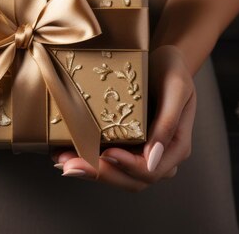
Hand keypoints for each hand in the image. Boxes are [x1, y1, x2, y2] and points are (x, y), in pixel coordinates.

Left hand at [50, 44, 196, 191]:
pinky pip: (106, 160)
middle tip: (71, 165)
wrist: (160, 59)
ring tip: (61, 161)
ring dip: (88, 171)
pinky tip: (64, 153)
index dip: (127, 167)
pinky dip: (86, 159)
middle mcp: (159, 155)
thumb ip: (168, 121)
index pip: (151, 170)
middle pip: (130, 180)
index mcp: (176, 146)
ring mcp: (140, 151)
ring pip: (116, 174)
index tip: (106, 153)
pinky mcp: (124, 144)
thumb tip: (153, 157)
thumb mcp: (176, 87)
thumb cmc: (171, 69)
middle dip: (99, 174)